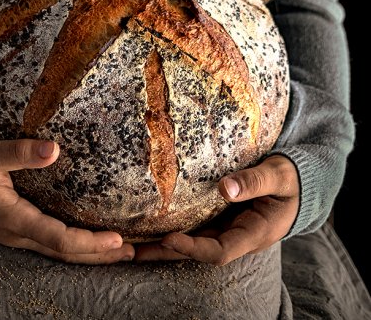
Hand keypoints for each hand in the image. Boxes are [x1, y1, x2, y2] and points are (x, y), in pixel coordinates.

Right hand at [0, 139, 134, 263]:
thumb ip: (20, 152)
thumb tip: (53, 149)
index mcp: (14, 219)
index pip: (59, 240)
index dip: (90, 243)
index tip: (117, 240)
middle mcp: (18, 234)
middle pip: (65, 255)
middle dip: (99, 255)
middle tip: (133, 252)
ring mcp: (16, 237)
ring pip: (58, 254)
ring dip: (90, 255)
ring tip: (121, 252)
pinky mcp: (16, 232)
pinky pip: (50, 246)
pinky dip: (74, 248)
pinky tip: (88, 242)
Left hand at [134, 154, 299, 264]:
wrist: (297, 184)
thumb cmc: (291, 179)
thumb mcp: (279, 176)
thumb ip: (255, 181)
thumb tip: (224, 187)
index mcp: (254, 233)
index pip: (220, 250)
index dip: (193, 248)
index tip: (168, 238)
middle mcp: (237, 236)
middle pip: (198, 251)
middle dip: (166, 252)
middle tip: (133, 251)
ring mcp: (228, 228)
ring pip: (193, 240)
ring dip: (164, 243)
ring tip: (131, 242)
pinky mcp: (221, 217)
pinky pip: (196, 226)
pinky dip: (175, 227)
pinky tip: (153, 222)